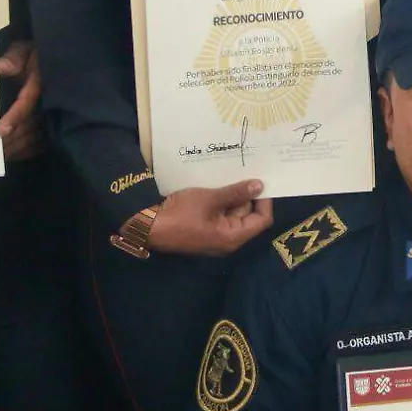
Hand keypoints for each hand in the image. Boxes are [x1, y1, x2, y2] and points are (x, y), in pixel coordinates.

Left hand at [0, 41, 44, 161]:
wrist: (53, 59)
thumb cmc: (33, 55)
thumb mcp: (24, 50)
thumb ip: (14, 58)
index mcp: (40, 81)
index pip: (27, 101)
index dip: (15, 117)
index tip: (1, 131)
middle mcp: (49, 99)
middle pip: (31, 123)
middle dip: (14, 138)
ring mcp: (54, 111)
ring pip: (38, 134)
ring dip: (20, 146)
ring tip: (2, 156)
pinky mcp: (54, 120)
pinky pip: (45, 139)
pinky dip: (31, 148)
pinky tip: (17, 155)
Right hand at [145, 179, 273, 256]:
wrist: (146, 225)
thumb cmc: (179, 215)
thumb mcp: (210, 199)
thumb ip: (236, 193)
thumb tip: (260, 186)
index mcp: (233, 237)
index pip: (262, 220)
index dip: (264, 201)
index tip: (260, 181)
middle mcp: (227, 239)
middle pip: (247, 215)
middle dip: (246, 195)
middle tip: (245, 171)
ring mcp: (214, 234)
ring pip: (232, 212)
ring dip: (231, 195)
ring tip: (229, 174)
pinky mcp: (204, 228)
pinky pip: (219, 213)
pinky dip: (220, 200)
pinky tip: (217, 183)